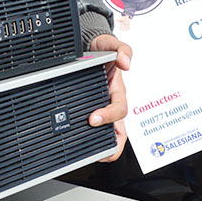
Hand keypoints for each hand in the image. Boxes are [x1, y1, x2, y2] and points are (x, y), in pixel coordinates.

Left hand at [87, 33, 131, 161]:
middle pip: (119, 133)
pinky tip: (76, 147)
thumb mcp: (110, 44)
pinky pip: (92, 133)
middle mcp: (111, 104)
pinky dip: (87, 143)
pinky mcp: (90, 113)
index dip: (109, 117)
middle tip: (95, 151)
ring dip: (100, 148)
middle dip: (110, 145)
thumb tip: (126, 63)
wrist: (88, 48)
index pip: (119, 110)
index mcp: (118, 91)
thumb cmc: (102, 50)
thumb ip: (121, 49)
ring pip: (108, 137)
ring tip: (86, 156)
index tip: (93, 118)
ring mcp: (101, 111)